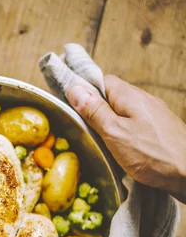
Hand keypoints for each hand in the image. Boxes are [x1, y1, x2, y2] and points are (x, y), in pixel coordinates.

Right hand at [66, 75, 185, 202]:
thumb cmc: (152, 155)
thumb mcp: (115, 133)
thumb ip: (95, 112)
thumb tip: (75, 89)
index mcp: (130, 96)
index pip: (103, 81)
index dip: (86, 92)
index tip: (73, 107)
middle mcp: (144, 100)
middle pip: (114, 97)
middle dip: (97, 110)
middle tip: (86, 130)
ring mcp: (155, 115)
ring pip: (125, 112)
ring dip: (111, 123)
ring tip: (103, 142)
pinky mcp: (161, 130)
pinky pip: (136, 124)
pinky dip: (125, 133)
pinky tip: (123, 149)